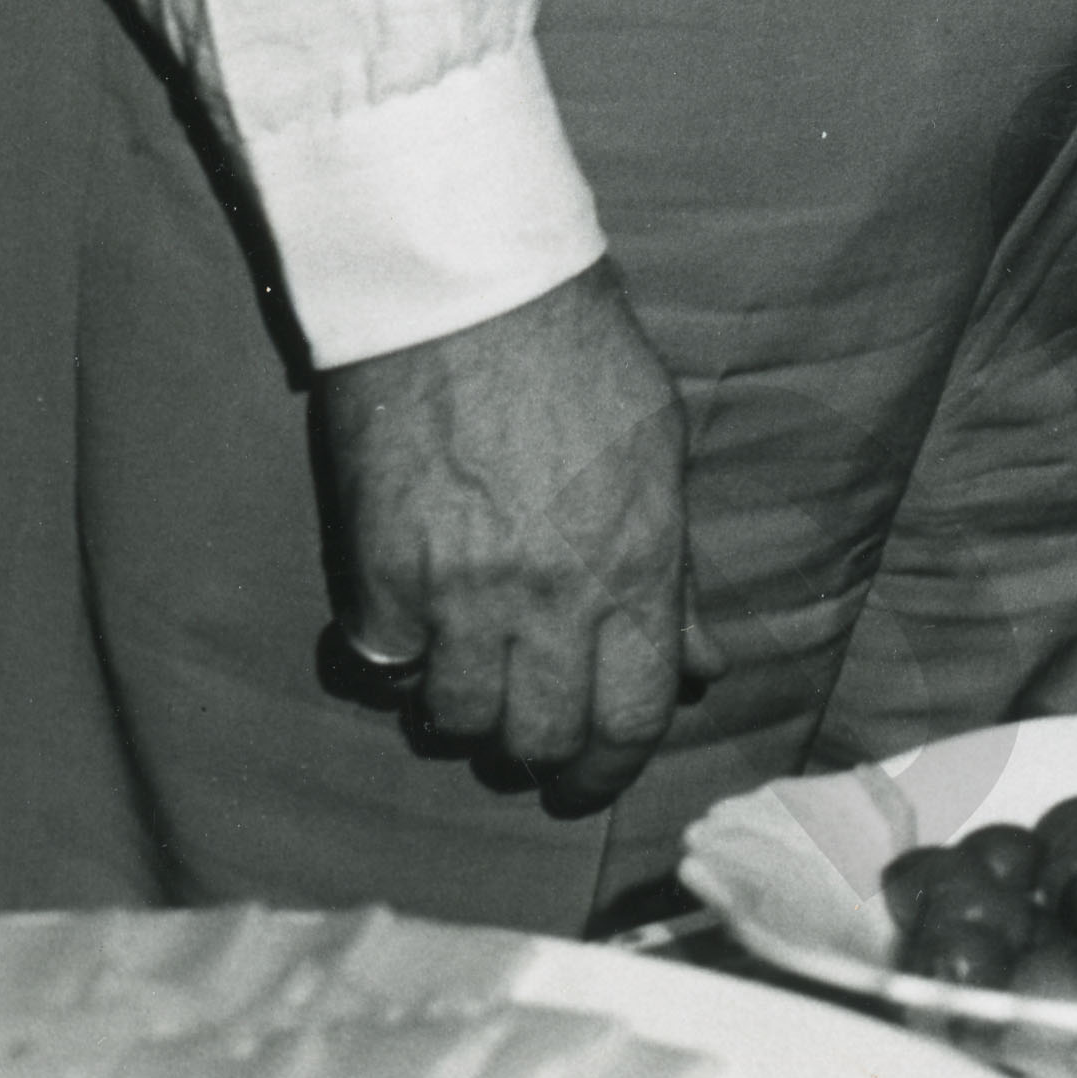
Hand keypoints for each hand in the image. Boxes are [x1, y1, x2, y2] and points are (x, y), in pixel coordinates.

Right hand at [313, 262, 718, 795]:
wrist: (466, 294)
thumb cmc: (579, 358)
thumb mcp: (661, 457)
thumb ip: (677, 573)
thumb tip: (698, 665)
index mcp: (637, 566)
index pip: (632, 718)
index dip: (610, 770)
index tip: (589, 783)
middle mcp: (552, 598)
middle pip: (540, 739)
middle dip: (536, 758)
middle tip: (525, 746)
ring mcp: (460, 594)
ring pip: (455, 721)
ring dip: (461, 716)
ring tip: (466, 683)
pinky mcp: (378, 577)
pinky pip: (383, 669)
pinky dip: (393, 668)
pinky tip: (405, 639)